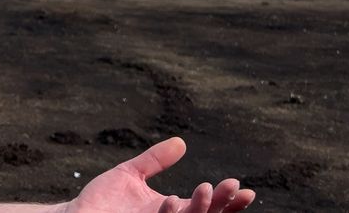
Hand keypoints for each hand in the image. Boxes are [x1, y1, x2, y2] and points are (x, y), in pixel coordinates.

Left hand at [69, 138, 253, 212]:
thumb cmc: (102, 199)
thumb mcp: (130, 174)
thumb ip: (155, 160)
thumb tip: (181, 142)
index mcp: (172, 209)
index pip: (208, 207)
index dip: (228, 201)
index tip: (245, 189)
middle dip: (221, 203)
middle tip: (232, 186)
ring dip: (200, 208)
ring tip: (204, 188)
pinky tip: (171, 202)